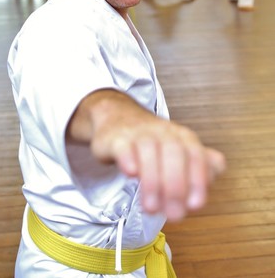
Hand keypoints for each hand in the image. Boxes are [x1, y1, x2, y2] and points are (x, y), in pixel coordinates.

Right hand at [90, 96, 225, 221]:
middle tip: (173, 214)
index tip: (196, 205)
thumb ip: (201, 164)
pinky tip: (131, 173)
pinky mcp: (117, 138)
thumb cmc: (153, 141)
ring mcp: (139, 133)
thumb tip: (213, 175)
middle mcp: (163, 132)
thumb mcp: (180, 150)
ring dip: (152, 181)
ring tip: (151, 207)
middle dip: (175, 186)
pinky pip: (123, 145)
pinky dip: (128, 158)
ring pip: (149, 150)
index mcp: (182, 137)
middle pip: (174, 153)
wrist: (119, 118)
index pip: (196, 155)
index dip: (198, 179)